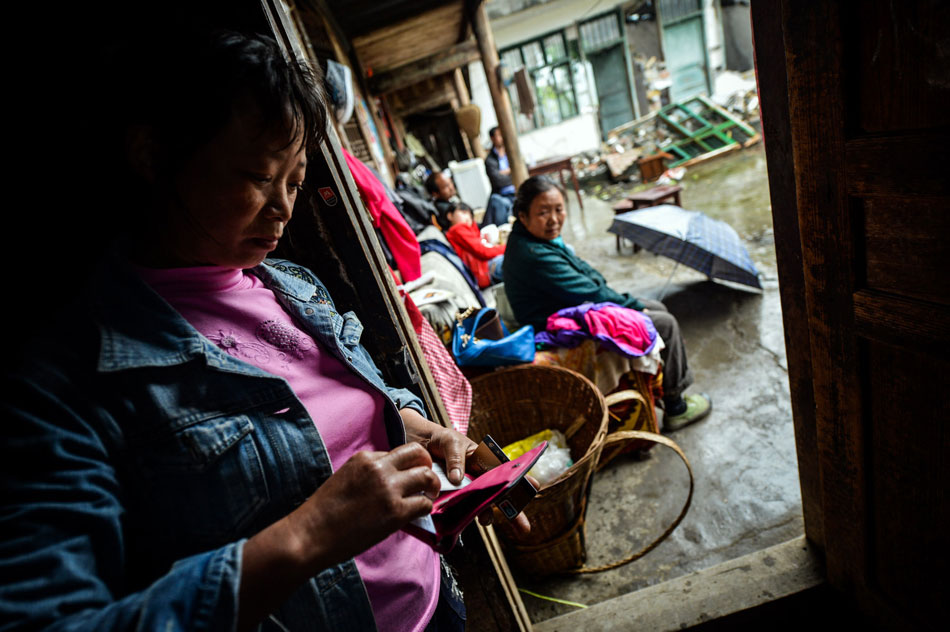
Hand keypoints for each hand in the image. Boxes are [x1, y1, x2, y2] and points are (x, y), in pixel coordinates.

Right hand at [239, 443, 440, 630]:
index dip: (406, 465)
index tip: (408, 476)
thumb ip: (368, 474)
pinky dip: (426, 507)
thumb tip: (390, 480)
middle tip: (428, 479)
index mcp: (364, 458)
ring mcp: (389, 489)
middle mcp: (379, 468)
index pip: (397, 452)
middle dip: (427, 465)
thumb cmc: (323, 512)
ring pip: (427, 477)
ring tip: (429, 495)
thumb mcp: (344, 478)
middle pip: (418, 454)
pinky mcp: (395, 512)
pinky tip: (420, 513)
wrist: (311, 534)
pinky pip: (424, 504)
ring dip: (432, 486)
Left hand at [399, 409, 532, 535]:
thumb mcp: (450, 442)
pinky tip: (459, 523)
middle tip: (524, 529)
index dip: (521, 482)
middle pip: (500, 497)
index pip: (507, 473)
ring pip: (481, 507)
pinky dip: (461, 517)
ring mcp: (467, 491)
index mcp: (486, 462)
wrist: (419, 446)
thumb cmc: (442, 440)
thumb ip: (456, 459)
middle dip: (514, 513)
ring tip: (486, 521)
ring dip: (486, 515)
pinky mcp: (452, 500)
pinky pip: (459, 510)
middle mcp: (480, 479)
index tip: (533, 487)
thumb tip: (458, 479)